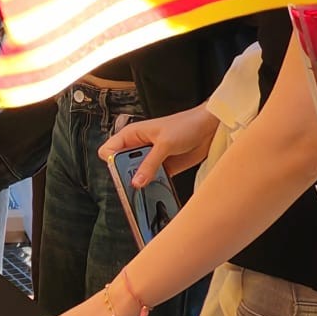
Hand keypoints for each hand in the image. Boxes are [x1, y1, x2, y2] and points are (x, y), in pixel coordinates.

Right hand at [99, 106, 219, 187]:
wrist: (208, 129)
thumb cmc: (185, 125)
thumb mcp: (165, 144)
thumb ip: (150, 164)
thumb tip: (136, 182)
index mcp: (132, 135)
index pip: (108, 151)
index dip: (111, 162)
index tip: (121, 171)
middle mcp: (138, 147)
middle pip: (121, 167)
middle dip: (125, 177)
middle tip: (134, 185)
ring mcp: (150, 159)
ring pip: (136, 177)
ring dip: (140, 184)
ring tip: (146, 190)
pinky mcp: (162, 169)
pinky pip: (152, 182)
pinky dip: (154, 187)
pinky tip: (158, 190)